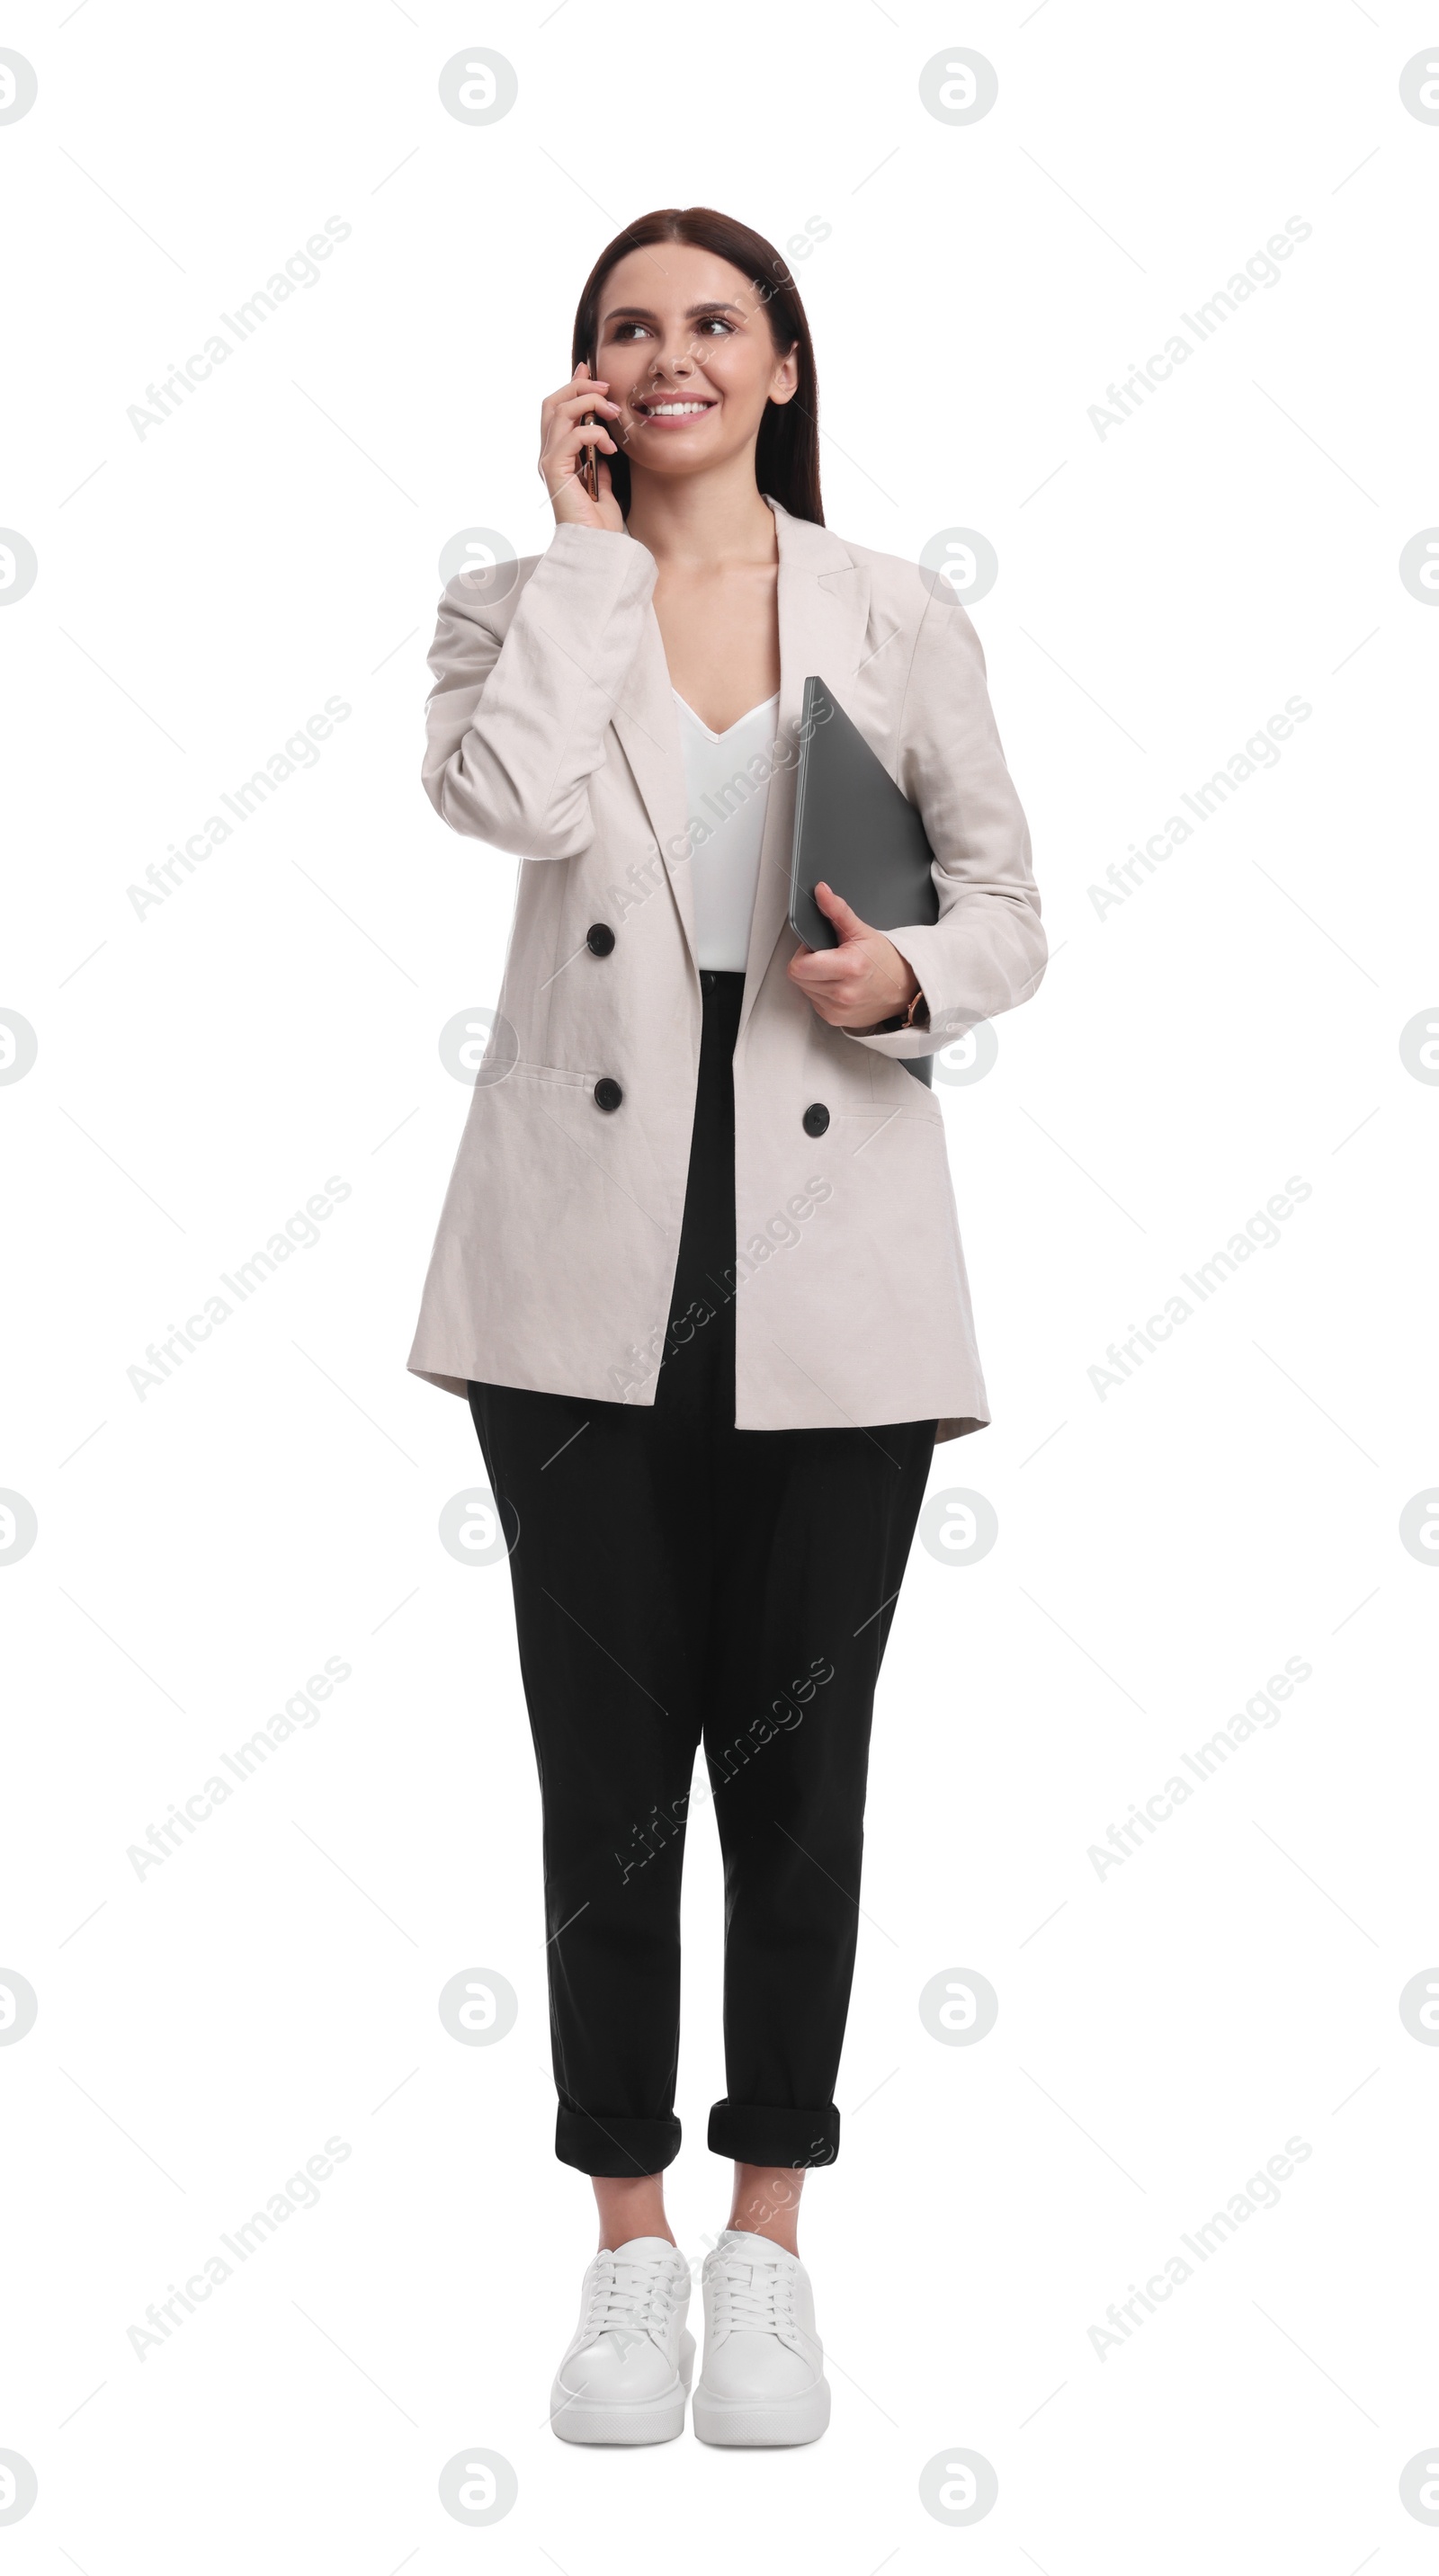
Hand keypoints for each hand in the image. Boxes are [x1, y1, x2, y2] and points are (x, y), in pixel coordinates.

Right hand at [540, 364, 626, 531]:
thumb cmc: (599, 522)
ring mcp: (549, 462)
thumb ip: (597, 460)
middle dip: (578, 386)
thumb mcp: (603, 482)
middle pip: (552, 402)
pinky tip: (609, 446)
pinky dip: (593, 433)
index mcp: (557, 455)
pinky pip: (570, 436)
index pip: (557, 409)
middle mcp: (548, 455)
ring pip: (559, 412)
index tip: (593, 372)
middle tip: (605, 387)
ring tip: (613, 412)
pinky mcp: (555, 471)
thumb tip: (603, 440)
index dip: (572, 386)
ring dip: (588, 403)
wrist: (597, 547)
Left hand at [787, 883, 924, 1030]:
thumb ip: (838, 911)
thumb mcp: (862, 931)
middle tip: (828, 957)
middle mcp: (843, 993)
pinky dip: (821, 992)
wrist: (904, 989)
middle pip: (798, 977)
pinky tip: (838, 984)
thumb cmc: (885, 961)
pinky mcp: (835, 1019)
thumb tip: (821, 892)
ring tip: (835, 970)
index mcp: (849, 968)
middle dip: (807, 964)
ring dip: (813, 978)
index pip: (799, 966)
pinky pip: (814, 1002)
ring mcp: (838, 1010)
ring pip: (804, 989)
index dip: (803, 953)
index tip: (817, 947)